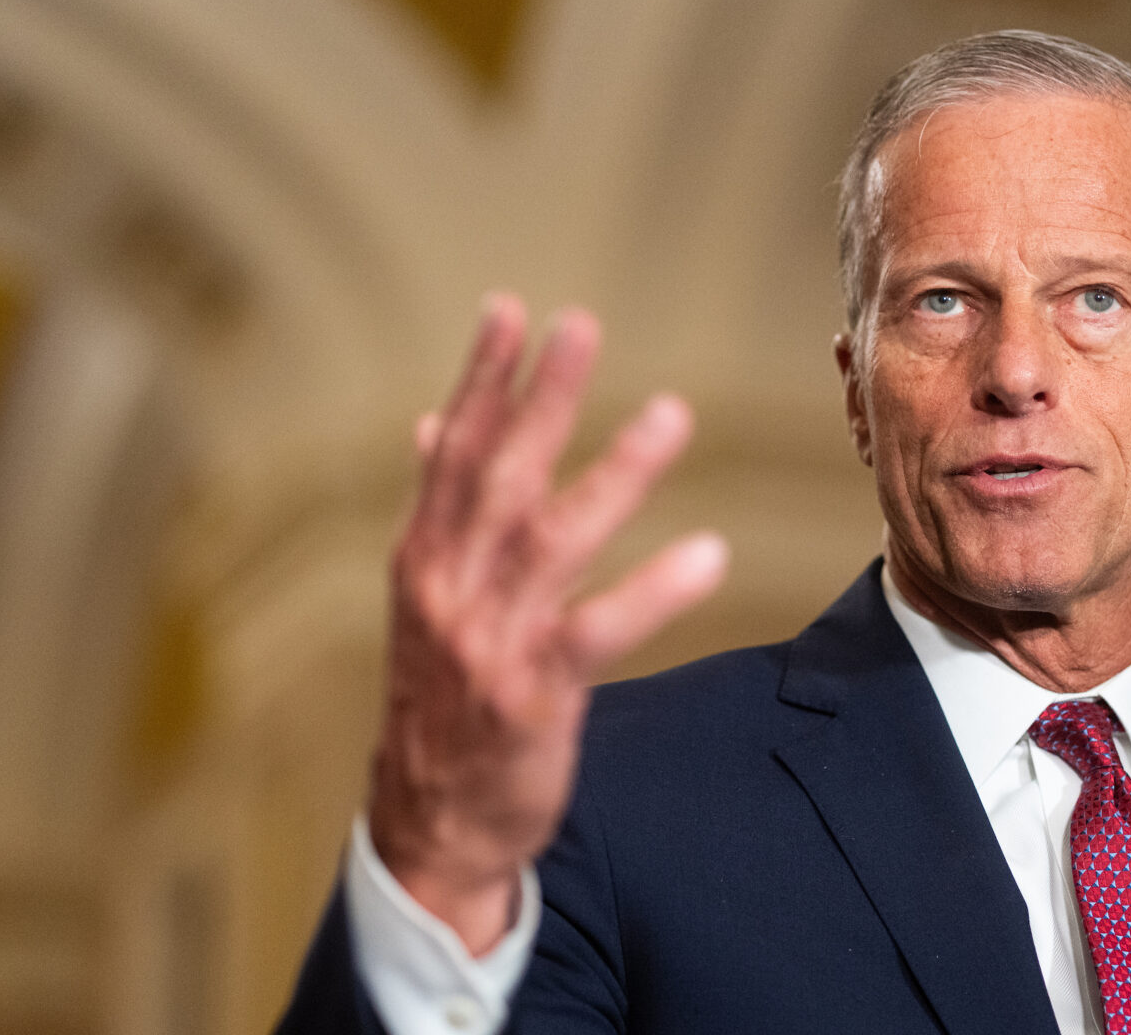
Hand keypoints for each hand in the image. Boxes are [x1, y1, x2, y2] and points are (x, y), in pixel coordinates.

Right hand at [367, 294, 727, 953]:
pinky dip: (650, 592)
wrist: (429, 822)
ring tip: (670, 414)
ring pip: (551, 543)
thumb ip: (439, 510)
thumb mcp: (427, 599)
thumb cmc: (443, 696)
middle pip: (499, 479)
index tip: (509, 309)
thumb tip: (430, 424)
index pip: (454, 453)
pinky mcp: (533, 698)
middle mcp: (448, 590)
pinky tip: (706, 552)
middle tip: (580, 325)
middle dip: (539, 399)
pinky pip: (597, 634)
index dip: (480, 379)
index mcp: (424, 558)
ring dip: (612, 475)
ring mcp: (488, 643)